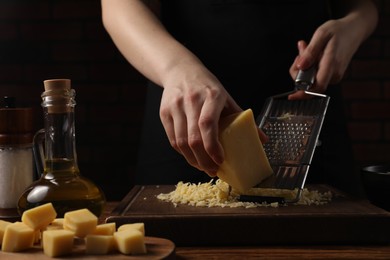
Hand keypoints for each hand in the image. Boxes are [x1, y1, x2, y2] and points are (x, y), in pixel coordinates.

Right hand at [159, 62, 242, 176]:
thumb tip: (263, 140)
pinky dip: (183, 153)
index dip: (212, 146)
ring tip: (204, 167)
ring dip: (192, 160)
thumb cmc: (207, 87)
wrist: (180, 71)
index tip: (220, 160)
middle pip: (193, 138)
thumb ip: (242, 118)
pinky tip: (192, 157)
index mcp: (211, 96)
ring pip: (180, 142)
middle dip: (203, 160)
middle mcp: (191, 101)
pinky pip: (173, 139)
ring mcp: (175, 107)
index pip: (207, 124)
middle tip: (213, 170)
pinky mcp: (164, 113)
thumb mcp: (227, 98)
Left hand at [288, 17, 362, 99]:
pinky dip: (309, 65)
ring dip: (304, 65)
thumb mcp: (322, 34)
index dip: (303, 93)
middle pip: (309, 83)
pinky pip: (315, 75)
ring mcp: (334, 76)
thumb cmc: (339, 30)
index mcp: (332, 64)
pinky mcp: (332, 75)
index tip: (291, 96)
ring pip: (310, 78)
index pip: (317, 87)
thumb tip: (301, 66)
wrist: (355, 30)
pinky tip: (312, 53)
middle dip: (298, 69)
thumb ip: (310, 52)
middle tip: (301, 49)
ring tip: (307, 47)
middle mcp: (334, 74)